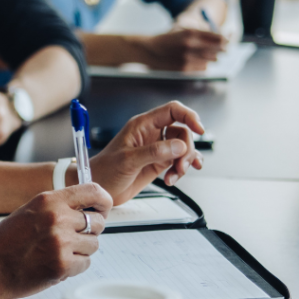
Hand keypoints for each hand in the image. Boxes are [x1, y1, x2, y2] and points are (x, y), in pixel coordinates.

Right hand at [0, 183, 110, 298]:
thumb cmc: (6, 241)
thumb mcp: (31, 210)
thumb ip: (59, 205)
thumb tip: (89, 207)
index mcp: (49, 200)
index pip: (94, 191)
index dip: (103, 201)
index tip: (102, 208)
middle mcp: (57, 218)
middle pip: (98, 221)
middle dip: (90, 230)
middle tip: (73, 235)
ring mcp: (61, 243)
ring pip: (94, 244)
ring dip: (81, 249)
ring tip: (58, 250)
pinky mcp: (62, 265)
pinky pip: (86, 263)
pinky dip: (75, 265)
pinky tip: (55, 262)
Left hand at [87, 101, 203, 204]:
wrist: (98, 187)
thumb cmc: (106, 170)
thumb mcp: (129, 160)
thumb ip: (155, 152)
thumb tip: (179, 146)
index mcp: (142, 125)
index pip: (172, 110)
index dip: (188, 116)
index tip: (200, 129)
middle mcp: (151, 134)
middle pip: (182, 131)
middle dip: (187, 149)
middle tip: (181, 166)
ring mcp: (156, 148)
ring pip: (183, 147)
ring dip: (185, 161)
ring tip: (176, 174)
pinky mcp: (158, 162)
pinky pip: (179, 161)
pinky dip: (182, 169)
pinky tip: (175, 178)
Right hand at [132, 27, 226, 71]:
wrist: (149, 49)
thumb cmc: (168, 39)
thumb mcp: (183, 29)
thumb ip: (202, 33)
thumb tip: (223, 38)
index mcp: (191, 32)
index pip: (218, 37)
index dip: (226, 40)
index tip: (228, 41)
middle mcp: (190, 45)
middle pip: (217, 50)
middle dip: (222, 50)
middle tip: (223, 50)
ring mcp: (187, 58)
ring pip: (211, 60)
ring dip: (211, 58)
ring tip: (205, 54)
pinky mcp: (184, 69)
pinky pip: (203, 68)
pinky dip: (203, 65)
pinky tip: (195, 61)